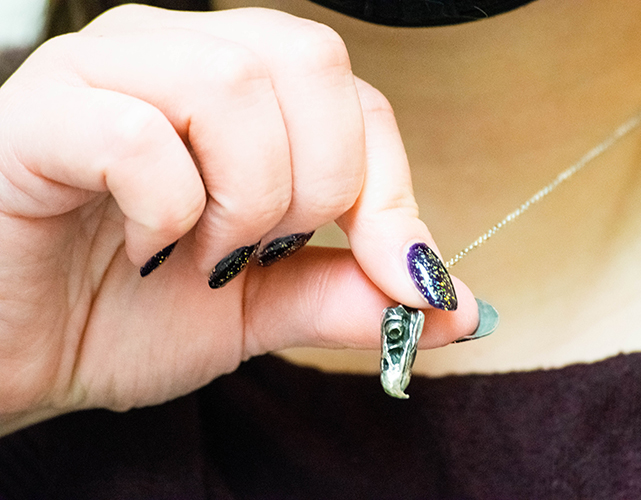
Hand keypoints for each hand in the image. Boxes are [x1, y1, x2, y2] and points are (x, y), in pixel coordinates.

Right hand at [0, 5, 476, 433]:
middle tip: (256, 252)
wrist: (17, 348)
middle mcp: (179, 54)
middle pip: (311, 60)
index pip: (357, 98)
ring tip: (196, 250)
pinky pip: (140, 132)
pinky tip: (140, 243)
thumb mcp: (260, 309)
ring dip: (241, 199)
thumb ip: (348, 295)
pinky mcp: (41, 110)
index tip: (399, 274)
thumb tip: (453, 307)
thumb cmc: (123, 313)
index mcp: (240, 90)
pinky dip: (167, 207)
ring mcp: (106, 69)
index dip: (392, 191)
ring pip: (234, 83)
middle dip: (315, 186)